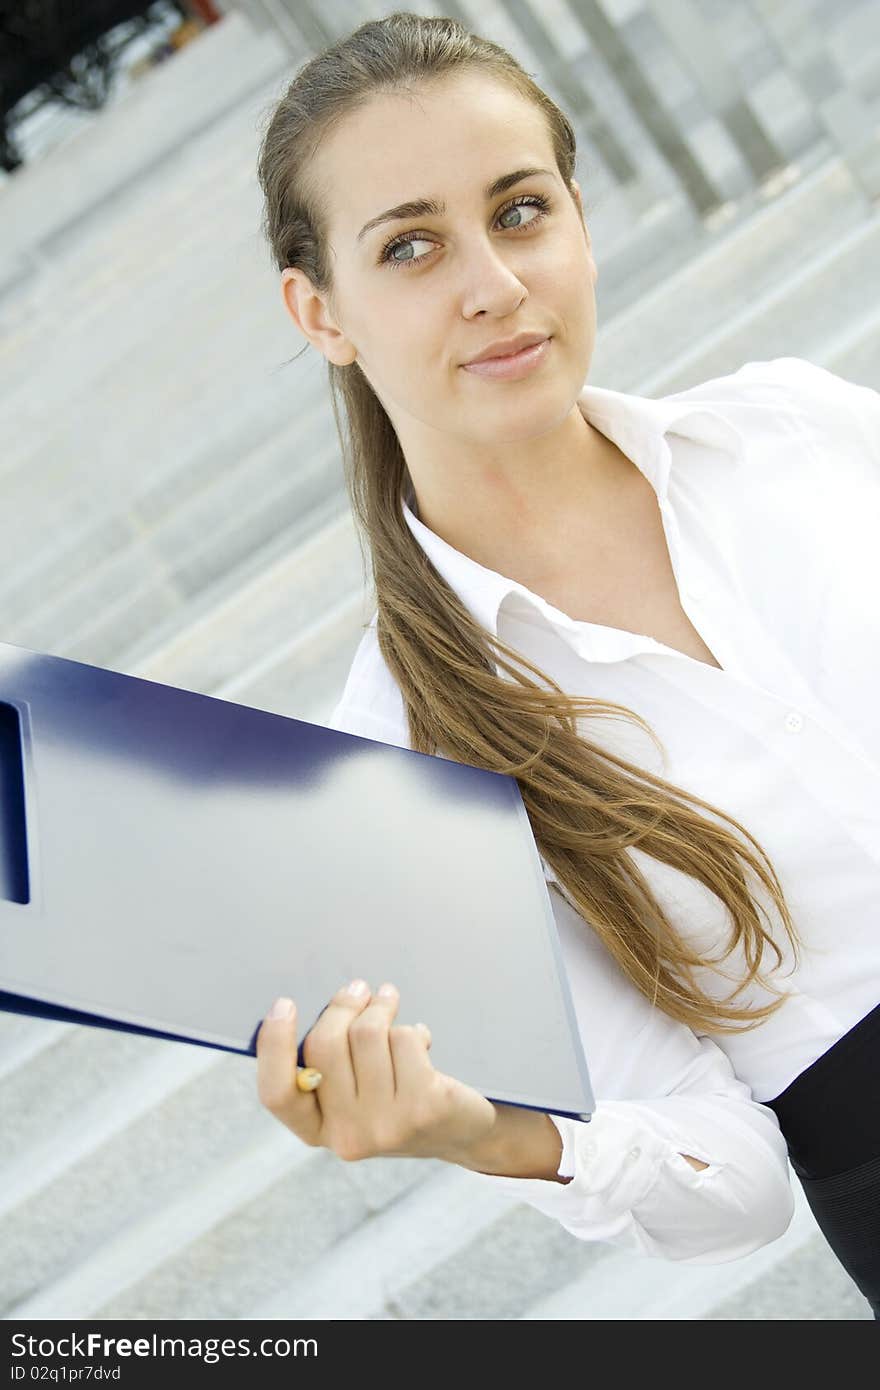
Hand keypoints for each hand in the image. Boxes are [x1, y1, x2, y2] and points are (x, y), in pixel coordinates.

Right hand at [256, 979, 497, 1162]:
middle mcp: (346, 1137)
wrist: (462, 1132)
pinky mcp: (423, 1108)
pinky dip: (414, 1029)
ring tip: (390, 1001)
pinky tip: (422, 1042)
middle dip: (344, 1005)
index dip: (274, 1046)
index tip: (284, 1004)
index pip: (278, 1093)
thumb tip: (333, 1004)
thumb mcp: (356, 1095)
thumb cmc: (398, 1098)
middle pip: (325, 1045)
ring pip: (368, 1034)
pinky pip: (404, 1038)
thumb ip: (331, 1064)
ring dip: (381, 1007)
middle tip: (360, 988)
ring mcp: (385, 1126)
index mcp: (319, 1131)